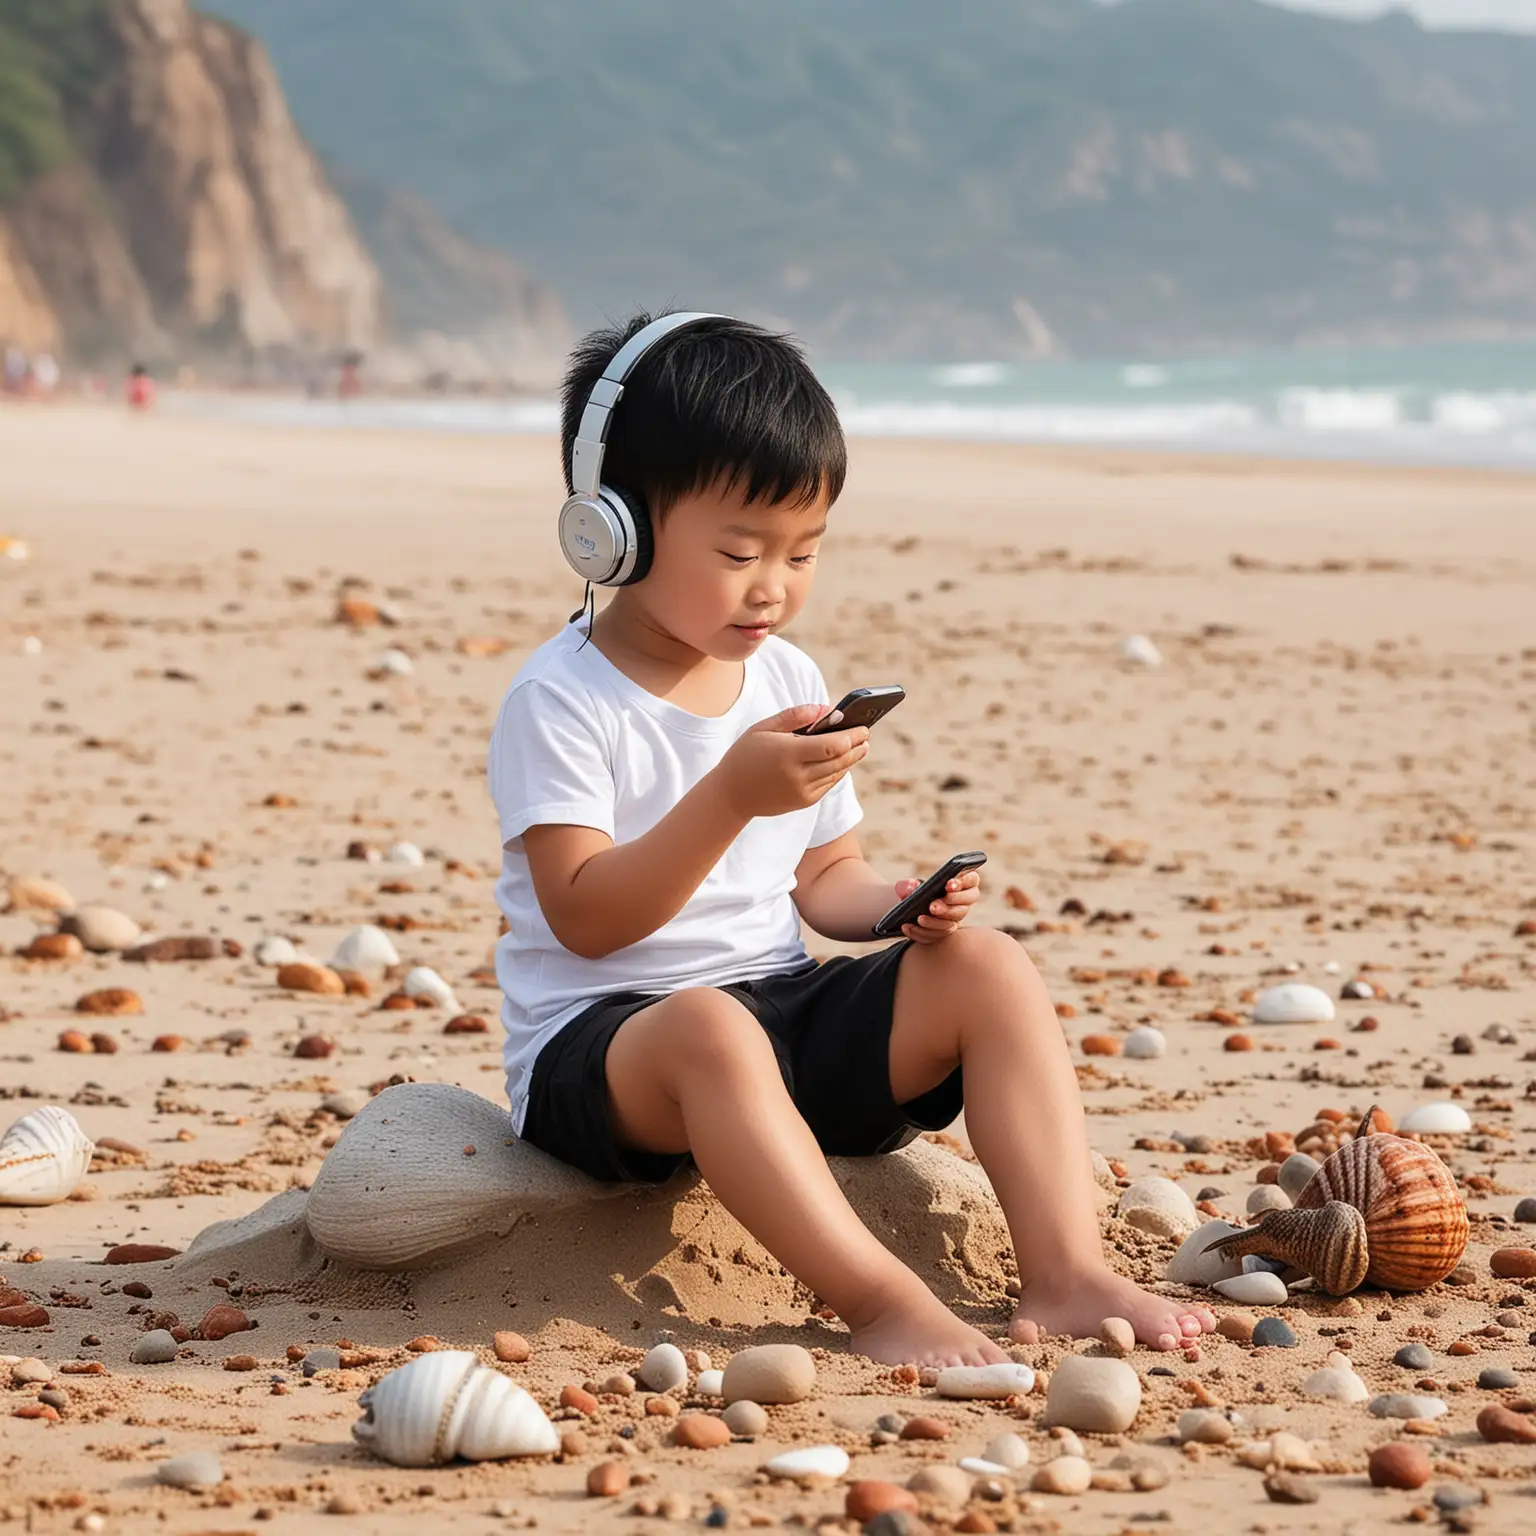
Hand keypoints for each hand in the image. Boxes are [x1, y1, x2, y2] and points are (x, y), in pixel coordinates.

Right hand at [713, 704, 868, 819]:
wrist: (731, 794)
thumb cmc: (746, 754)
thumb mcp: (764, 728)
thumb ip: (796, 716)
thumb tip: (826, 709)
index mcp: (788, 753)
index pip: (832, 745)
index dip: (852, 736)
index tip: (863, 727)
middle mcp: (798, 775)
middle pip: (840, 760)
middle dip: (857, 747)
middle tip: (866, 736)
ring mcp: (802, 791)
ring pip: (836, 773)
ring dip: (850, 760)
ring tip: (860, 747)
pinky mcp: (804, 802)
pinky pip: (828, 784)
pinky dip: (837, 771)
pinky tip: (842, 762)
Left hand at [894, 867, 980, 944]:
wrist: (906, 908)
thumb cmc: (912, 891)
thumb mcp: (908, 885)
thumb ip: (909, 884)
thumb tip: (912, 888)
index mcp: (962, 882)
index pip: (971, 880)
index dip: (962, 882)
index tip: (948, 885)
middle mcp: (964, 902)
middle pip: (966, 904)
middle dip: (949, 905)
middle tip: (932, 906)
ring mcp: (956, 918)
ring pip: (952, 923)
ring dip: (936, 922)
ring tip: (920, 919)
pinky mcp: (944, 932)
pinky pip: (937, 936)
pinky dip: (921, 933)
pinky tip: (908, 927)